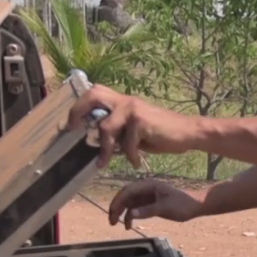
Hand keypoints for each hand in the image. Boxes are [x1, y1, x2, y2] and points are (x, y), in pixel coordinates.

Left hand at [66, 83, 201, 169]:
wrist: (187, 133)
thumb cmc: (161, 134)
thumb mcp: (134, 133)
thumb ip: (117, 133)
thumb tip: (97, 142)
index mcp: (122, 102)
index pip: (94, 94)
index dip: (78, 106)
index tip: (69, 124)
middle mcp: (125, 101)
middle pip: (93, 95)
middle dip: (78, 112)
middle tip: (73, 130)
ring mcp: (133, 109)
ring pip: (105, 127)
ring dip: (104, 149)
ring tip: (104, 162)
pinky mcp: (141, 121)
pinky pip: (126, 143)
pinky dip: (130, 156)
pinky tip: (137, 162)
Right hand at [108, 180, 204, 227]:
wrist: (196, 205)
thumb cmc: (183, 204)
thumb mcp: (165, 208)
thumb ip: (147, 210)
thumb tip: (130, 214)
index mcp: (149, 185)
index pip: (128, 191)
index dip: (118, 201)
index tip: (112, 213)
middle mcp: (146, 189)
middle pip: (126, 196)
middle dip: (117, 207)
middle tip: (111, 221)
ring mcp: (148, 196)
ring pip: (130, 203)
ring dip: (122, 212)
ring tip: (117, 224)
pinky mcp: (151, 203)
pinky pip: (136, 208)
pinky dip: (131, 216)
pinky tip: (129, 225)